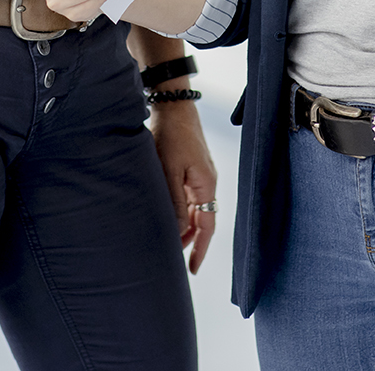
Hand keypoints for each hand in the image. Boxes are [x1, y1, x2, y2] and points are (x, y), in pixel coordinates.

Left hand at [149, 100, 217, 273]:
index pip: (207, 227)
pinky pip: (189, 196)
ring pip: (194, 209)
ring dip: (183, 225)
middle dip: (189, 241)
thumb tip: (180, 231)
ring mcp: (200, 174)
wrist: (173, 105)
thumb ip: (175, 202)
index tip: (191, 269)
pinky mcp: (192, 167)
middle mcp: (207, 182)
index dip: (199, 249)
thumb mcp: (170, 171)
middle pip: (202, 220)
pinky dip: (180, 209)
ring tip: (166, 239)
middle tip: (172, 258)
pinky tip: (167, 213)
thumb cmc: (171, 136)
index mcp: (207, 185)